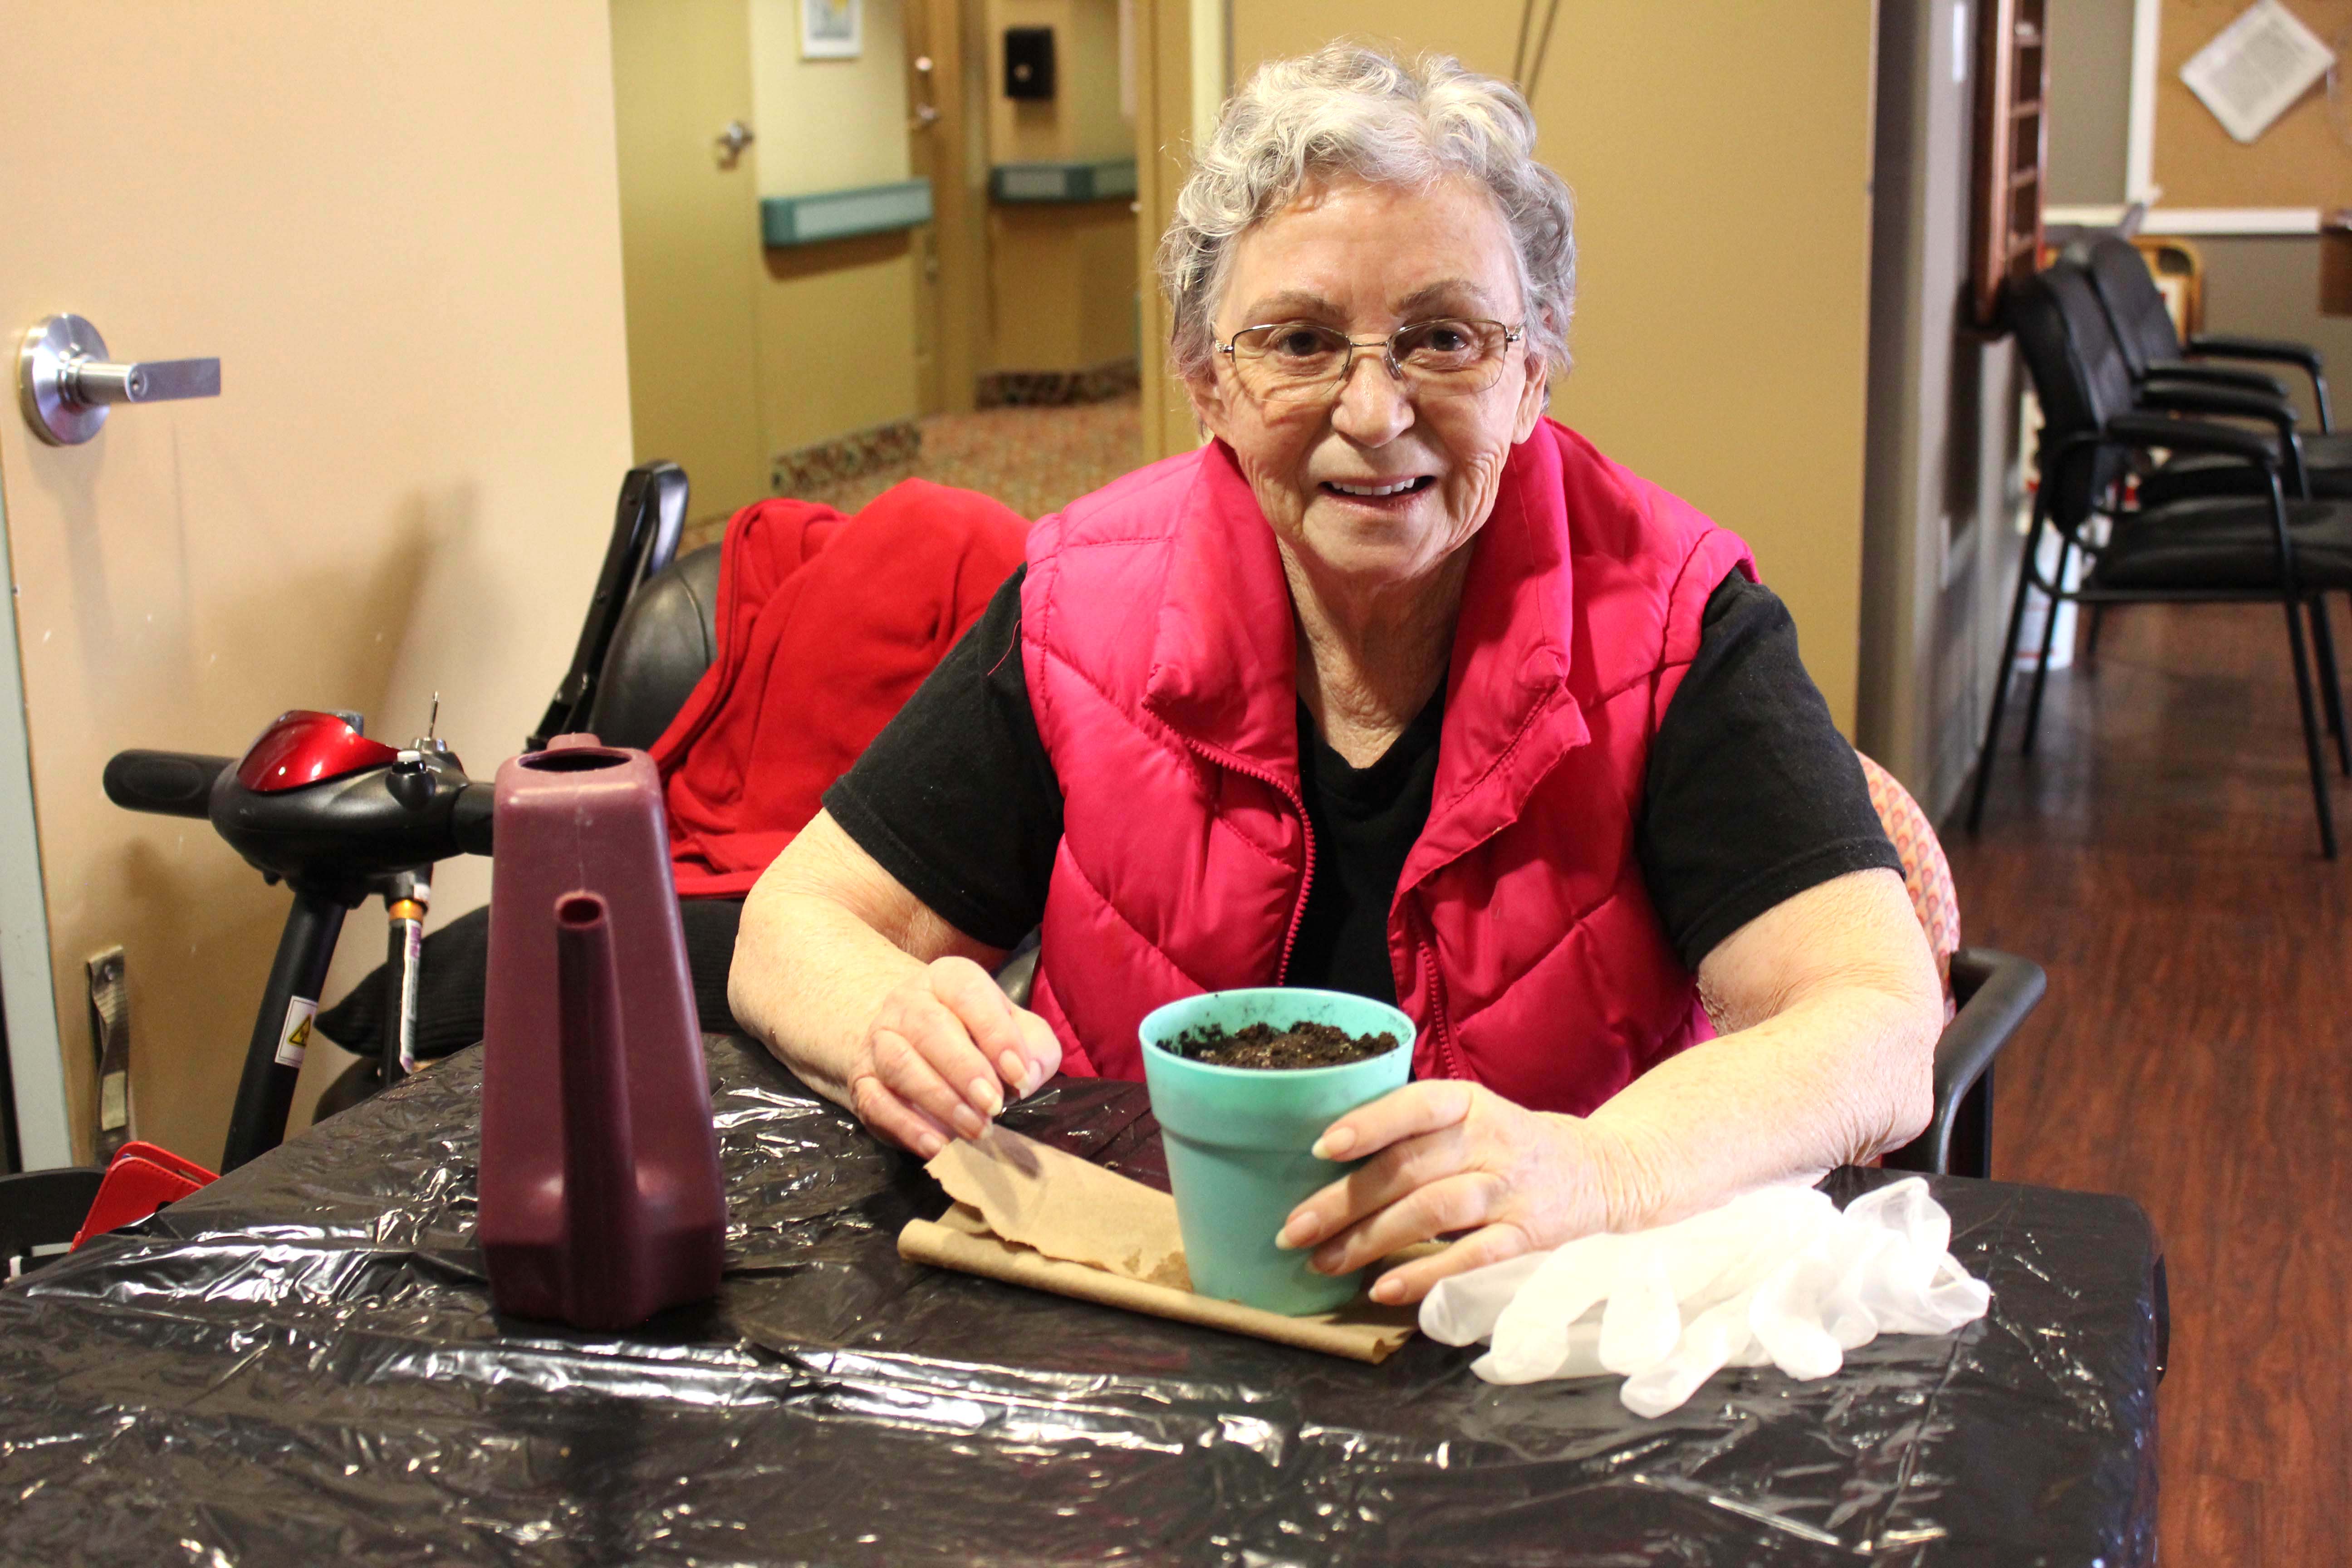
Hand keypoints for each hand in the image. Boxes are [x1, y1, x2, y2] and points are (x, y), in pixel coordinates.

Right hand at [846, 956, 1061, 1156]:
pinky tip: (936, 1145)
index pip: (969, 994)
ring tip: (975, 1129)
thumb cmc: (976, 1035)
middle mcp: (908, 1003)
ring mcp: (879, 1040)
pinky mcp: (863, 1080)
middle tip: (993, 1106)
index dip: (996, 1034)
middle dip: (965, 1070)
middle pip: (930, 1028)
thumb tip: (1029, 1074)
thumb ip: (1034, 1046)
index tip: (1019, 1075)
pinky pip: (876, 1101)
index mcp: (949, 980)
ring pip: (900, 1064)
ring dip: (940, 1101)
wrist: (909, 1039)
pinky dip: (906, 1126)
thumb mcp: (1014, 1029)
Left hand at [1274, 1081, 1629, 1305]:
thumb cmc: (1508, 1144)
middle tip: (1293, 1230)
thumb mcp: (1469, 1118)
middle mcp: (1489, 1141)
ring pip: (1432, 1211)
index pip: (1415, 1106)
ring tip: (1323, 1262)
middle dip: (1345, 1201)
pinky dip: (1426, 1274)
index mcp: (1467, 1103)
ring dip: (1372, 1240)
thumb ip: (1414, 1133)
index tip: (1321, 1148)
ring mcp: (1509, 1189)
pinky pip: (1472, 1256)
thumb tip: (1327, 1164)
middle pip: (1409, 1168)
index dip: (1369, 1125)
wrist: (1599, 1171)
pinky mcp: (1527, 1235)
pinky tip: (1384, 1289)